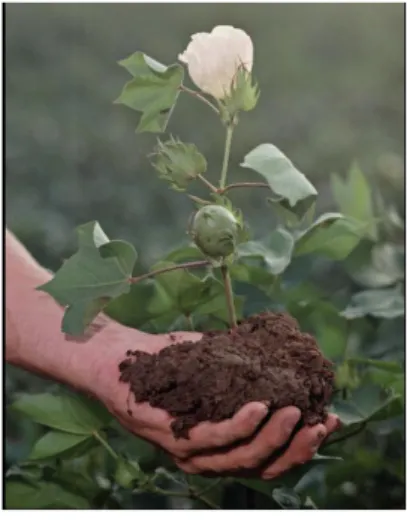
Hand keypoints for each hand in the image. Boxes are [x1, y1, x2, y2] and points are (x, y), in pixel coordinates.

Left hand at [95, 326, 339, 478]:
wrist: (115, 355)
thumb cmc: (167, 361)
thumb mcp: (216, 367)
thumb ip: (247, 373)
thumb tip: (289, 360)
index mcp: (217, 446)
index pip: (268, 458)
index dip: (302, 446)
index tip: (330, 420)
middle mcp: (203, 457)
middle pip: (261, 466)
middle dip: (297, 448)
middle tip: (322, 422)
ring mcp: (185, 449)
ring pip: (240, 457)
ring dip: (273, 438)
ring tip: (296, 412)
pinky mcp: (167, 434)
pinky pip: (211, 438)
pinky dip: (240, 425)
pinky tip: (259, 407)